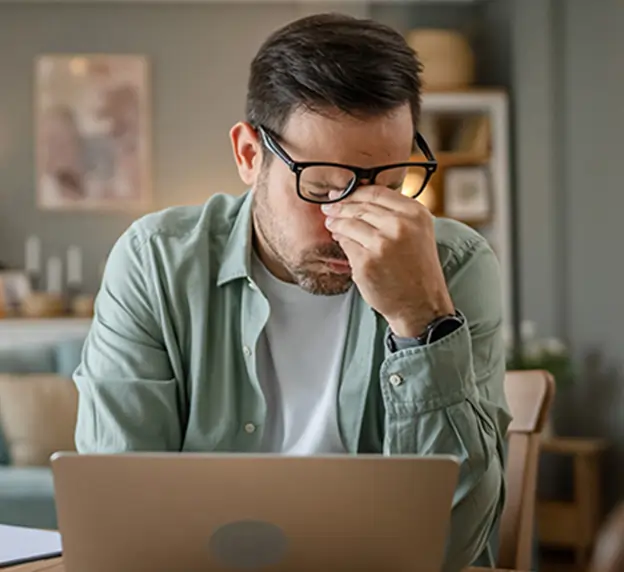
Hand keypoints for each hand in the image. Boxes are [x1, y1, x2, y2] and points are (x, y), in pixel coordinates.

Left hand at [321, 186, 453, 337]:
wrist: (421, 304)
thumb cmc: (417, 271)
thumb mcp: (417, 233)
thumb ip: (396, 214)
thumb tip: (361, 199)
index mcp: (415, 213)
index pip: (376, 192)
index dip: (354, 192)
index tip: (342, 193)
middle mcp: (400, 225)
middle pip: (360, 206)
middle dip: (340, 206)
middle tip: (329, 207)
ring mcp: (382, 243)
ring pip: (349, 223)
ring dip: (336, 222)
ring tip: (331, 223)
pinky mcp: (366, 261)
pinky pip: (345, 243)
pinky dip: (340, 240)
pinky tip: (339, 240)